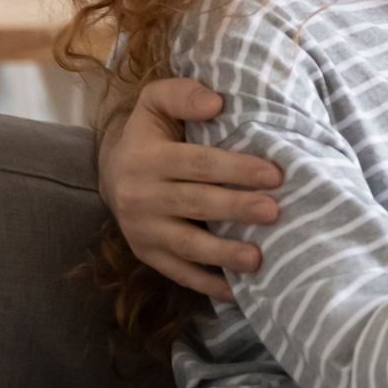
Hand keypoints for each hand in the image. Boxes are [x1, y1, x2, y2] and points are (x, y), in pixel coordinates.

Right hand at [98, 77, 282, 301]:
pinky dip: (207, 285)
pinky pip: (179, 273)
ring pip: (188, 244)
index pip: (199, 164)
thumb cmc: (150, 134)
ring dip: (224, 254)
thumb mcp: (156, 103)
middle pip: (197, 203)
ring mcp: (143, 230)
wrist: (112, 173)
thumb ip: (182, 94)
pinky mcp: (148, 255)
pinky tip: (236, 292)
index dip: (237, 168)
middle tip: (275, 212)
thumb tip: (215, 103)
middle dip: (237, 208)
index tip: (275, 174)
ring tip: (258, 259)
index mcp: (147, 158)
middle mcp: (141, 197)